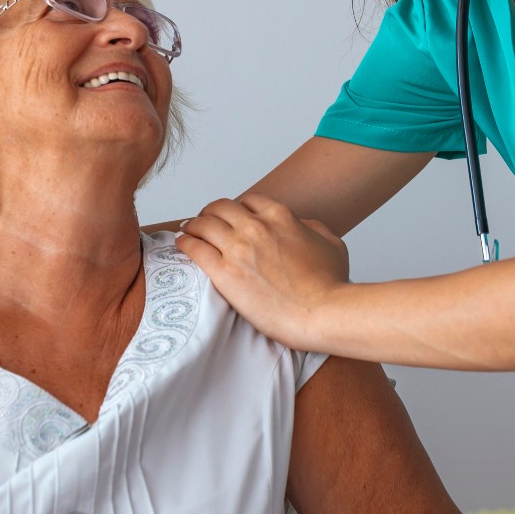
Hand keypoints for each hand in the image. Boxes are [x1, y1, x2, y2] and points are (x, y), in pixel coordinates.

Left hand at [177, 196, 348, 348]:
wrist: (322, 312)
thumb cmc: (331, 284)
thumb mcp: (332, 243)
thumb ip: (312, 228)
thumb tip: (301, 226)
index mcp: (280, 216)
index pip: (248, 201)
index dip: (237, 209)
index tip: (231, 218)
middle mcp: (256, 226)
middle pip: (221, 208)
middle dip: (210, 212)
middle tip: (205, 222)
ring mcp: (238, 248)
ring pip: (203, 223)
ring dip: (193, 225)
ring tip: (188, 231)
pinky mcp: (224, 273)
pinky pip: (194, 248)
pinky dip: (185, 242)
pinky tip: (181, 244)